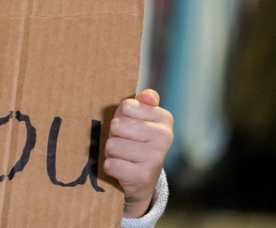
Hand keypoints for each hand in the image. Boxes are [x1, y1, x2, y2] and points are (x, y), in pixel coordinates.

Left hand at [103, 89, 173, 217]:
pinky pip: (110, 164)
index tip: (130, 127)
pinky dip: (110, 167)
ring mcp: (155, 157)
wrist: (144, 178)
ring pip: (111, 145)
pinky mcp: (143, 176)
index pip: (126, 106)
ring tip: (124, 157)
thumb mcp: (140, 118)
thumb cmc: (137, 140)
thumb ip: (143, 102)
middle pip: (117, 126)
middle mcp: (165, 137)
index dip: (121, 117)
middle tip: (125, 144)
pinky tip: (123, 169)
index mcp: (164, 118)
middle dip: (114, 135)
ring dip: (112, 152)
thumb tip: (147, 96)